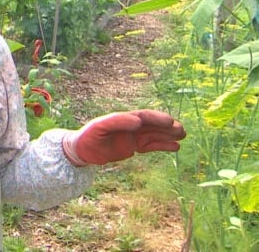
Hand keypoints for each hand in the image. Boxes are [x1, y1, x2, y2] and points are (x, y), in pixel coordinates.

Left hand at [63, 109, 185, 165]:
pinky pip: (151, 145)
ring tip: (183, 136)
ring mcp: (133, 136)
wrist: (82, 149)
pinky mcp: (134, 147)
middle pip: (152, 124)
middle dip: (167, 126)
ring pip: (154, 134)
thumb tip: (138, 120)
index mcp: (123, 119)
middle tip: (181, 129)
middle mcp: (130, 126)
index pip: (142, 116)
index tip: (168, 122)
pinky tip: (175, 147)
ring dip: (168, 135)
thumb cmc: (89, 136)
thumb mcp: (100, 128)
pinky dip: (163, 146)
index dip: (155, 118)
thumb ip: (117, 122)